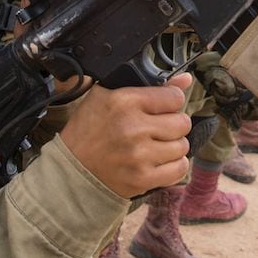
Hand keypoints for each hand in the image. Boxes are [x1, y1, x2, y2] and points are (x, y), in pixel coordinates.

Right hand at [60, 73, 191, 197]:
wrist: (71, 168)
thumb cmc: (90, 128)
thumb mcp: (110, 95)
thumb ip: (151, 84)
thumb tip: (186, 78)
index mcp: (125, 101)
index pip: (175, 97)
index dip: (171, 100)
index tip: (163, 106)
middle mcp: (134, 128)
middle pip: (182, 123)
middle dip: (174, 123)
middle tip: (159, 127)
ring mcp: (139, 156)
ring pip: (182, 146)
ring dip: (173, 145)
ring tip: (155, 144)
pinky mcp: (143, 178)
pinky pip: (180, 169)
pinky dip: (174, 165)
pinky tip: (159, 160)